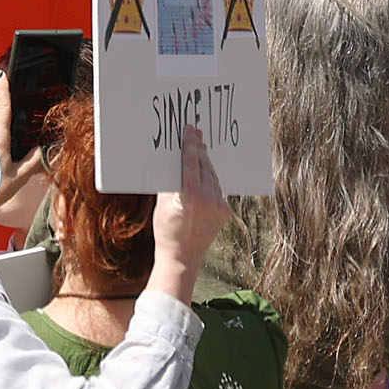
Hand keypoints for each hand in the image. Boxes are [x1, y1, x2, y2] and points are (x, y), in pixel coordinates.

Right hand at [148, 122, 228, 293]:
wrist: (182, 258)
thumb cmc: (166, 231)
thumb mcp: (162, 205)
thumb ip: (170, 184)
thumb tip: (173, 164)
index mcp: (191, 197)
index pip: (191, 163)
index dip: (190, 145)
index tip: (190, 131)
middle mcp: (209, 200)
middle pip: (204, 166)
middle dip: (200, 149)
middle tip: (196, 133)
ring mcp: (219, 206)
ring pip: (213, 177)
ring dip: (206, 163)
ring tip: (200, 149)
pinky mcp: (225, 212)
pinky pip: (217, 189)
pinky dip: (211, 180)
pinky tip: (205, 172)